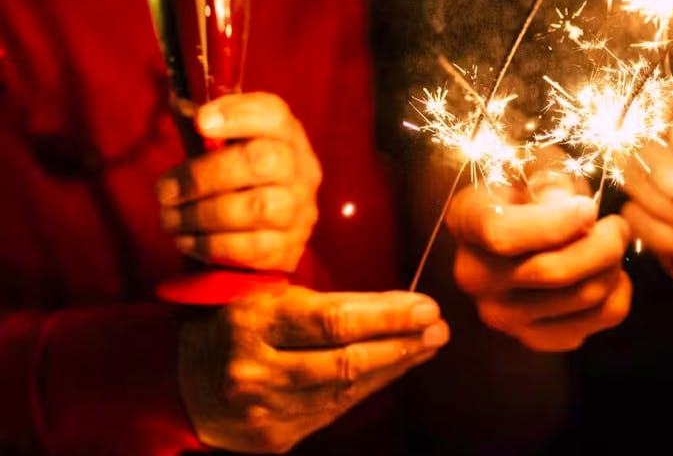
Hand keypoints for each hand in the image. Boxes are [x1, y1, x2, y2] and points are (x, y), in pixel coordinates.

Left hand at [157, 93, 321, 272]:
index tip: (200, 122)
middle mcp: (302, 172)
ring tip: (168, 218)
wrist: (266, 239)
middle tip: (165, 190)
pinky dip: (208, 244)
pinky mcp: (286, 248)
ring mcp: (299, 212)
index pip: (275, 115)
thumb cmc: (238, 183)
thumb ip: (208, 128)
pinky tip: (185, 239)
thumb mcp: (227, 149)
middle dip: (204, 175)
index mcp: (288, 138)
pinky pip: (247, 247)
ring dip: (200, 214)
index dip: (239, 114)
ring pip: (257, 207)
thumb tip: (180, 106)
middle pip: (265, 160)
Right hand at [179, 285, 448, 453]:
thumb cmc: (230, 323)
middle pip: (345, 359)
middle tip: (438, 326)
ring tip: (429, 343)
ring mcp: (266, 408)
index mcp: (252, 322)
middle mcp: (257, 368)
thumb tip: (388, 300)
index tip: (423, 304)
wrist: (177, 384)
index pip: (331, 319)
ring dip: (396, 364)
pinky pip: (336, 409)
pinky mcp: (276, 436)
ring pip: (346, 388)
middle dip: (400, 341)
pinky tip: (397, 366)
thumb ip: (308, 296)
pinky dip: (372, 386)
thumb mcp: (254, 294)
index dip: (384, 314)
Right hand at [446, 150, 632, 351]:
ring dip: (613, 266)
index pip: (501, 234)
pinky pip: (597, 322)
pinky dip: (617, 295)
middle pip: (551, 271)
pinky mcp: (534, 337)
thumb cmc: (532, 183)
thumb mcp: (537, 163)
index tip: (588, 207)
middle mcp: (473, 274)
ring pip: (582, 297)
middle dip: (603, 244)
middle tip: (616, 225)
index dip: (554, 223)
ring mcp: (501, 314)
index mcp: (466, 221)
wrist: (523, 221)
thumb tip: (569, 211)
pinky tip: (607, 273)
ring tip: (611, 244)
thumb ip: (551, 179)